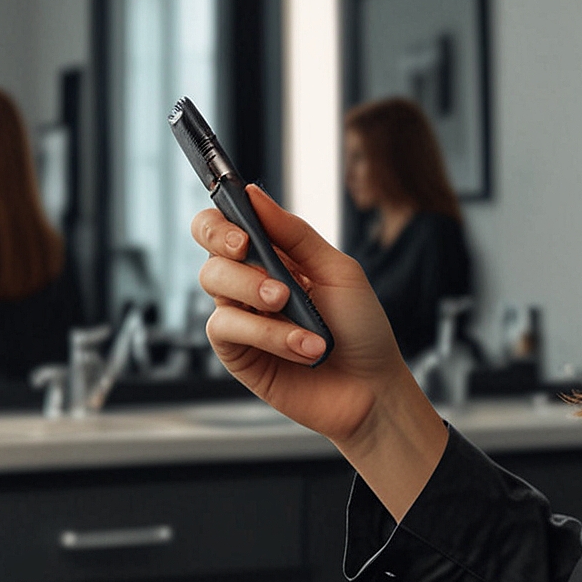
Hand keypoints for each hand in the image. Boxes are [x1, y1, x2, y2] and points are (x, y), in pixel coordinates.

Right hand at [193, 187, 446, 518]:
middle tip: (250, 250)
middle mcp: (250, 283)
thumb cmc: (361, 329)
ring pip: (214, 282)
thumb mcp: (338, 272)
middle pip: (210, 249)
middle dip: (226, 243)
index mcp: (274, 257)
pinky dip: (268, 334)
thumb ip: (295, 235)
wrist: (371, 388)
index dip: (221, 219)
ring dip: (257, 292)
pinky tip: (304, 348)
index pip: (226, 225)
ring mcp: (241, 317)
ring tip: (299, 313)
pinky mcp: (236, 352)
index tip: (240, 223)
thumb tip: (254, 194)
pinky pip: (226, 328)